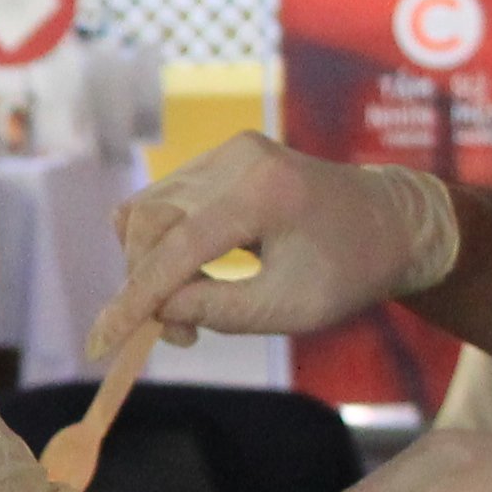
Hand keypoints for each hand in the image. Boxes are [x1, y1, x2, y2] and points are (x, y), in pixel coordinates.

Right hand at [90, 135, 462, 360]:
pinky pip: (167, 199)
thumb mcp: (290, 309)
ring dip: (152, 264)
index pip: (178, 245)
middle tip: (177, 336)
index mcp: (264, 193)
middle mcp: (239, 159)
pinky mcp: (224, 156)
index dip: (135, 297)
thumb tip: (156, 310)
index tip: (101, 341)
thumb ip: (218, 310)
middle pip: (151, 221)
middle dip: (145, 283)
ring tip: (187, 309)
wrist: (391, 222)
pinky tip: (189, 273)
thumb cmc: (349, 272)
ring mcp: (229, 151)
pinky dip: (165, 241)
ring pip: (150, 208)